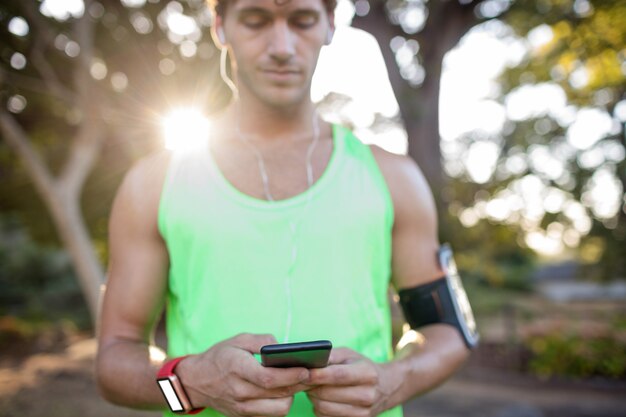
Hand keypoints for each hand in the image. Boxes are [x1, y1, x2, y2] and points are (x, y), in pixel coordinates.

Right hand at [177, 333, 309, 416]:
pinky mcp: (244, 415)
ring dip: (291, 396)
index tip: (306, 369)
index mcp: (237, 369)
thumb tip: (282, 346)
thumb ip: (261, 340)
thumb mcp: (238, 340)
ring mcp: (242, 407)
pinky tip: (285, 391)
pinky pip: (271, 414)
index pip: (269, 378)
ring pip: (278, 409)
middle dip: (299, 385)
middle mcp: (240, 392)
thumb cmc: (219, 357)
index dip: (291, 375)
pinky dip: (281, 404)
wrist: (195, 381)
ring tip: (297, 383)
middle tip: (311, 375)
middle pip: (278, 394)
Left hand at [304, 348, 399, 416]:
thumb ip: (330, 356)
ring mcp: (363, 413)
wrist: (387, 387)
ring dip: (313, 398)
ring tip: (314, 388)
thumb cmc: (362, 367)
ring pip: (323, 408)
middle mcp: (367, 395)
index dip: (317, 375)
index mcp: (367, 374)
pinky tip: (323, 398)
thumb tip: (308, 361)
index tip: (303, 372)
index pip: (337, 376)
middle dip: (310, 386)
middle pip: (327, 394)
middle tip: (304, 379)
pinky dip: (319, 408)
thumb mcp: (350, 355)